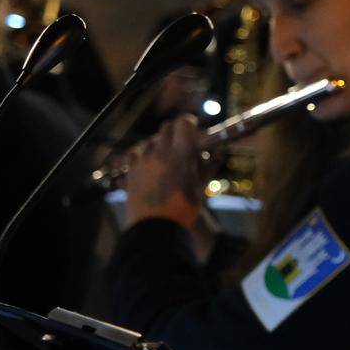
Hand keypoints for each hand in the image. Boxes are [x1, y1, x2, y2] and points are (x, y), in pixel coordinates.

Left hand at [121, 114, 205, 230]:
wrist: (157, 226)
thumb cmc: (184, 208)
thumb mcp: (200, 186)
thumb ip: (208, 166)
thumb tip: (217, 154)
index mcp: (181, 152)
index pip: (184, 122)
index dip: (190, 123)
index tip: (194, 129)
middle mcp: (160, 150)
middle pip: (167, 128)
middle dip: (176, 132)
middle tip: (183, 144)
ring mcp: (143, 159)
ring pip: (151, 140)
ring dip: (160, 143)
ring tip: (167, 158)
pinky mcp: (131, 169)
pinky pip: (135, 153)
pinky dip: (143, 154)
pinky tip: (149, 165)